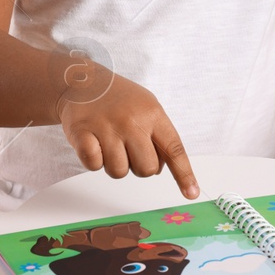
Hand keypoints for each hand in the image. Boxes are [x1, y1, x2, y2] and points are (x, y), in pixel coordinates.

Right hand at [55, 64, 199, 199]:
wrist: (83, 81)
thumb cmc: (119, 99)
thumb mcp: (147, 107)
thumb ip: (159, 135)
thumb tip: (165, 167)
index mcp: (153, 114)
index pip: (174, 149)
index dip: (184, 174)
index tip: (192, 193)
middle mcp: (132, 121)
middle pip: (146, 169)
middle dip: (138, 166)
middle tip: (128, 149)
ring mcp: (107, 127)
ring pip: (119, 171)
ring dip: (114, 164)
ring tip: (109, 143)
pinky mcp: (82, 133)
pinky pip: (94, 165)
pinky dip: (93, 160)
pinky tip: (93, 142)